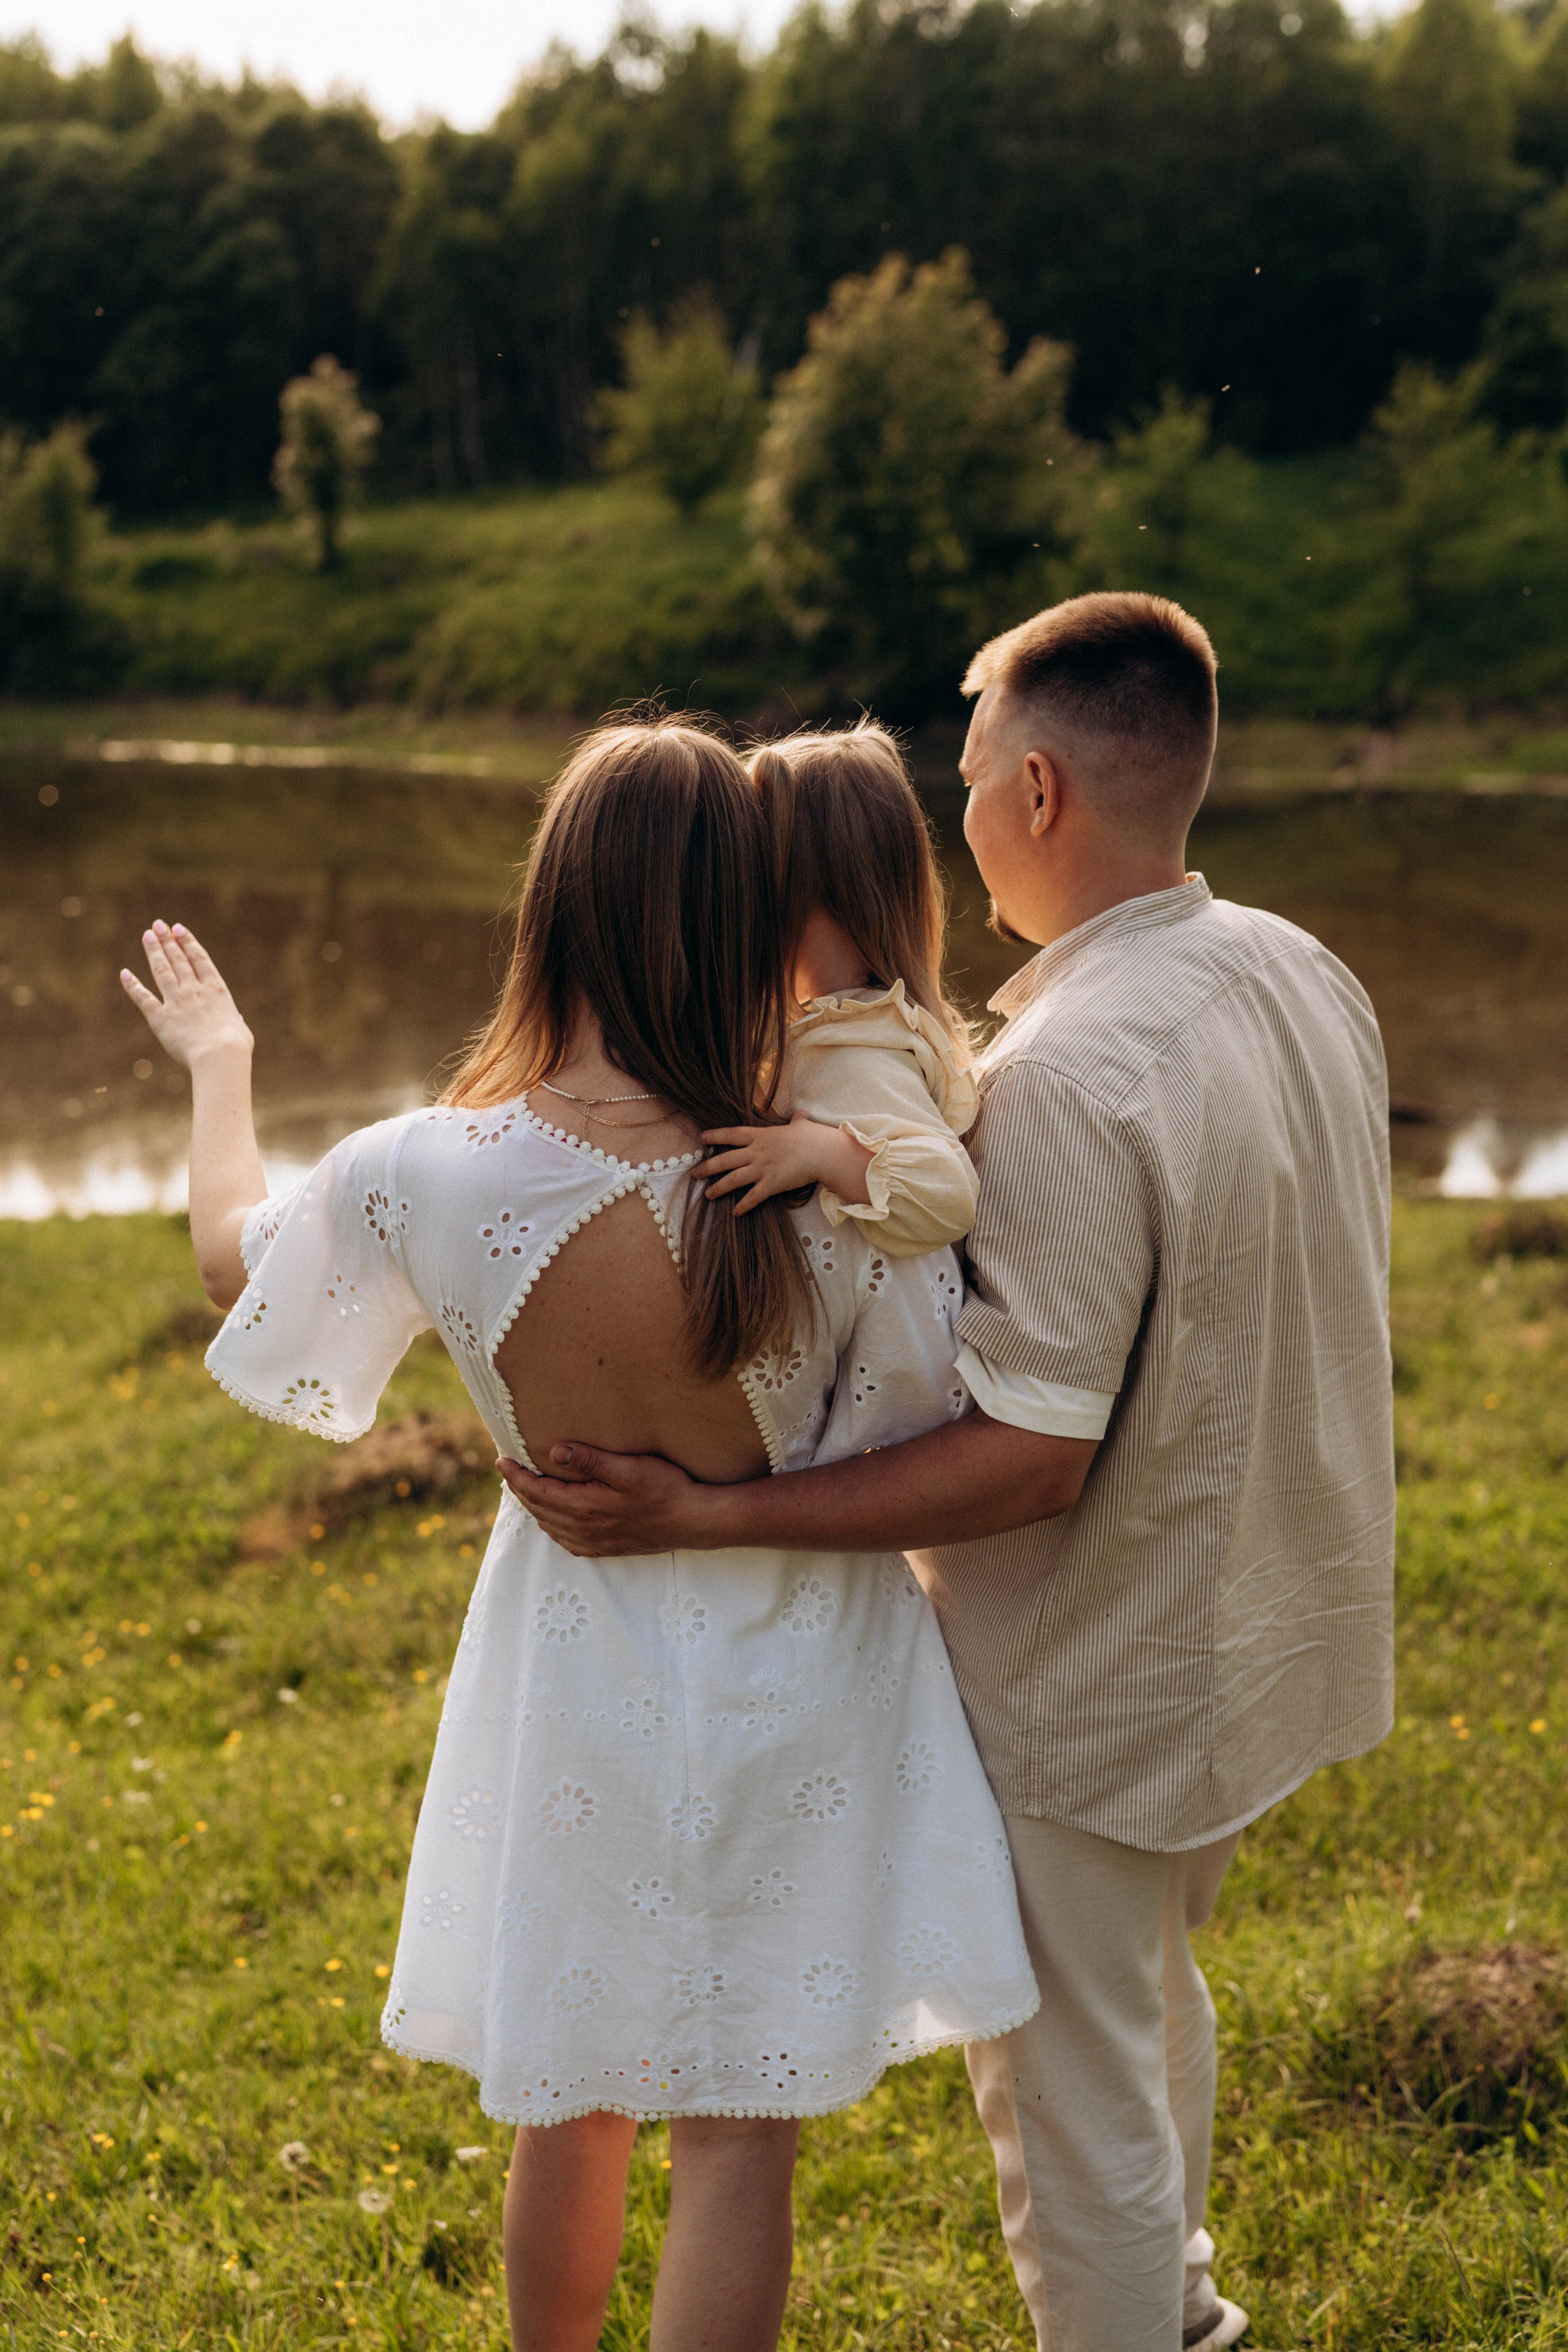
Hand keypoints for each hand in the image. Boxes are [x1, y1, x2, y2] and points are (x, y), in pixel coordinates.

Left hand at [121, 922, 251, 1070]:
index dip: (187, 942)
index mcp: (215, 990)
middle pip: (178, 960)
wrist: (219, 1055)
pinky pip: (143, 998)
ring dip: (154, 952)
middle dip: (167, 940)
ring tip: (147, 935)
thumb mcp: (240, 1030)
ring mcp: (176, 1002)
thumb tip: (236, 1021)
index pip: (199, 959)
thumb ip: (235, 1021)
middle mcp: (194, 990)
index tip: (178, 929)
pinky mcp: (160, 1018)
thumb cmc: (236, 1046)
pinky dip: (133, 986)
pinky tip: (125, 974)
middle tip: (158, 925)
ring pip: (162, 971)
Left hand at [496, 1444, 719, 1555]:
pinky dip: (551, 1526)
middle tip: (507, 1469)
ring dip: (533, 1506)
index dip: (516, 1475)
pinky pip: (565, 1540)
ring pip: (548, 1525)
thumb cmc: (665, 1489)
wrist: (692, 1521)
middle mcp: (583, 1529)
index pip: (537, 1491)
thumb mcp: (629, 1467)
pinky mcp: (605, 1548)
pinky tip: (552, 1518)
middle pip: (538, 1508)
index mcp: (584, 1507)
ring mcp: (593, 1542)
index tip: (501, 1458)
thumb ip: (591, 1460)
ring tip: (525, 1487)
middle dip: (519, 1488)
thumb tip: (554, 1451)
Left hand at [702, 1112, 871, 1213]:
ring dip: (719, 1187)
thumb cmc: (813, 1137)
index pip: (733, 1134)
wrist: (823, 1153)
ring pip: (734, 1178)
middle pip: (726, 1159)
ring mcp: (763, 1168)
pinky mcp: (772, 1184)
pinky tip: (735, 1212)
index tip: (701, 1138)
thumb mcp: (801, 1125)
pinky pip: (753, 1197)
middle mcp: (757, 1152)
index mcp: (762, 1136)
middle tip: (695, 1174)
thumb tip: (800, 1115)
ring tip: (708, 1194)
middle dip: (708, 1167)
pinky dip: (743, 1205)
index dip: (716, 1136)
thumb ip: (796, 1121)